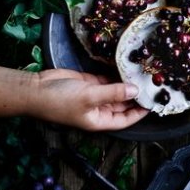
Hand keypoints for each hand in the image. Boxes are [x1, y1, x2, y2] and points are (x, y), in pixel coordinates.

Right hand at [30, 69, 147, 130]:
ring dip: (128, 85)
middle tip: (152, 86)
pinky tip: (128, 69)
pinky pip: (108, 80)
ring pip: (117, 91)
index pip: (126, 120)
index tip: (152, 103)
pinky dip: (117, 75)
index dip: (139, 113)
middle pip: (124, 105)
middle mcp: (100, 109)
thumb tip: (136, 91)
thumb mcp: (90, 97)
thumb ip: (114, 93)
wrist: (36, 88)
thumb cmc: (60, 100)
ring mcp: (96, 96)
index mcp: (100, 120)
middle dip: (136, 97)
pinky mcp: (91, 83)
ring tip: (144, 76)